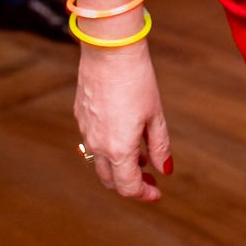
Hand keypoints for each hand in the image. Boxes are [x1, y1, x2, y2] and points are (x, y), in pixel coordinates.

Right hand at [75, 43, 172, 201]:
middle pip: (111, 180)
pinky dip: (108, 149)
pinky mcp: (80, 117)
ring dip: (120, 167)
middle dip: (131, 184)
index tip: (157, 192)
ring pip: (100, 162)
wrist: (108, 51)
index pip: (128, 186)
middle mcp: (97, 145)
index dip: (144, 194)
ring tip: (142, 156)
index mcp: (118, 149)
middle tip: (150, 179)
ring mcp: (85, 131)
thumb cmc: (137, 80)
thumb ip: (160, 146)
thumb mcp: (155, 115)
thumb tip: (165, 170)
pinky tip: (124, 135)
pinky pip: (92, 143)